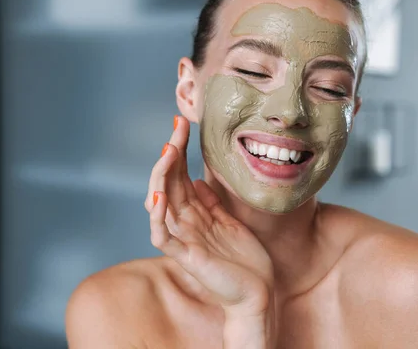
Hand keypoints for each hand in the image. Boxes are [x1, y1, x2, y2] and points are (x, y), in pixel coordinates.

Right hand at [144, 116, 273, 315]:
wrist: (258, 293)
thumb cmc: (245, 259)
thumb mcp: (229, 221)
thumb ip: (211, 202)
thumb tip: (197, 179)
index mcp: (195, 214)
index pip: (179, 176)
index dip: (178, 151)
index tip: (181, 125)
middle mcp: (185, 223)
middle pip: (168, 184)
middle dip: (171, 155)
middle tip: (176, 128)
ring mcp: (184, 239)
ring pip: (160, 204)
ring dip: (161, 178)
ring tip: (168, 152)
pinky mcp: (188, 257)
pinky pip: (164, 237)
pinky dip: (158, 217)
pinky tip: (160, 197)